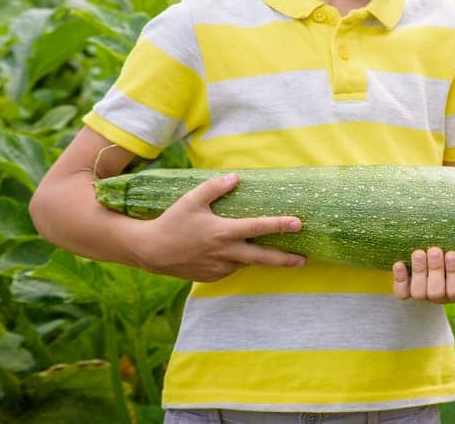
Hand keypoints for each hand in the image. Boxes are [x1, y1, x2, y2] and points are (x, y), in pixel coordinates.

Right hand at [134, 173, 305, 280]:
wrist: (150, 251)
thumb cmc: (172, 222)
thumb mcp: (193, 199)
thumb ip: (216, 187)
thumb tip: (236, 177)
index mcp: (224, 232)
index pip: (258, 227)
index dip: (280, 225)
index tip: (299, 223)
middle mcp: (225, 253)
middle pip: (262, 258)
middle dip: (285, 260)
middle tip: (304, 260)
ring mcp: (219, 267)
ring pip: (246, 263)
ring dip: (260, 260)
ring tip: (278, 256)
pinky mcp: (212, 277)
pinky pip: (231, 268)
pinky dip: (238, 261)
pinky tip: (237, 254)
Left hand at [392, 247, 454, 303]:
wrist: (441, 263)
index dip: (453, 274)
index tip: (453, 253)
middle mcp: (440, 296)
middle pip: (435, 292)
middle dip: (434, 271)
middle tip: (435, 250)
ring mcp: (423, 294)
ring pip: (417, 292)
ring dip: (418, 272)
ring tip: (419, 252)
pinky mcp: (407, 290)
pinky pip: (401, 292)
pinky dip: (399, 278)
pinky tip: (398, 263)